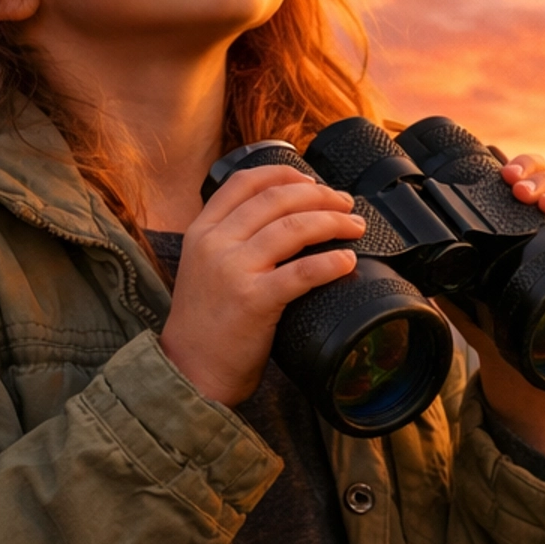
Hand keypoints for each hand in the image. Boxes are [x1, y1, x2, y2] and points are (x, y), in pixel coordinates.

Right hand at [158, 164, 365, 404]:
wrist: (189, 370)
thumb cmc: (206, 322)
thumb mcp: (203, 265)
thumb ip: (230, 238)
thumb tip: (284, 216)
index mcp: (202, 230)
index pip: (245, 181)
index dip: (284, 173)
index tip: (312, 179)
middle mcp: (215, 243)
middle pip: (277, 199)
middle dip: (321, 196)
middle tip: (347, 205)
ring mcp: (233, 270)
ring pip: (293, 228)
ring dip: (333, 223)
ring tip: (355, 228)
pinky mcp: (252, 301)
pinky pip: (301, 272)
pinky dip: (330, 263)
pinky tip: (347, 261)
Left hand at [440, 152, 544, 463]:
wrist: (534, 372)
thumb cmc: (501, 324)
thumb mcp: (470, 295)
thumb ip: (447, 276)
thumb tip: (413, 261)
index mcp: (533, 219)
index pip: (533, 177)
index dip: (523, 166)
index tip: (504, 173)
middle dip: (541, 179)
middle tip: (520, 190)